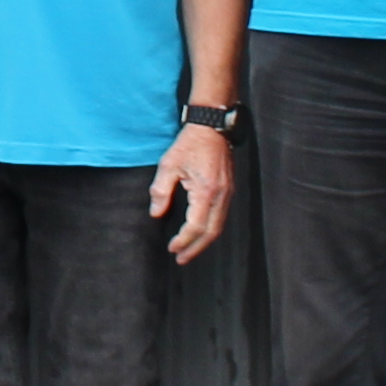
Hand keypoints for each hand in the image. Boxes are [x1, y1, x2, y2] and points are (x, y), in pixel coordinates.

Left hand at [148, 124, 234, 263]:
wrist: (212, 127)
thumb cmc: (189, 144)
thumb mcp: (168, 164)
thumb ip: (161, 190)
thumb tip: (156, 214)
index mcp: (206, 191)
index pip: (195, 226)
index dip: (183, 240)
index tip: (172, 248)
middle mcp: (221, 196)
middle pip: (211, 232)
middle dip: (195, 248)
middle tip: (181, 259)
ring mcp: (228, 194)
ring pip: (219, 227)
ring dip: (204, 242)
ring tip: (189, 251)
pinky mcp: (229, 191)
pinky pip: (221, 217)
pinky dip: (210, 230)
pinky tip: (199, 233)